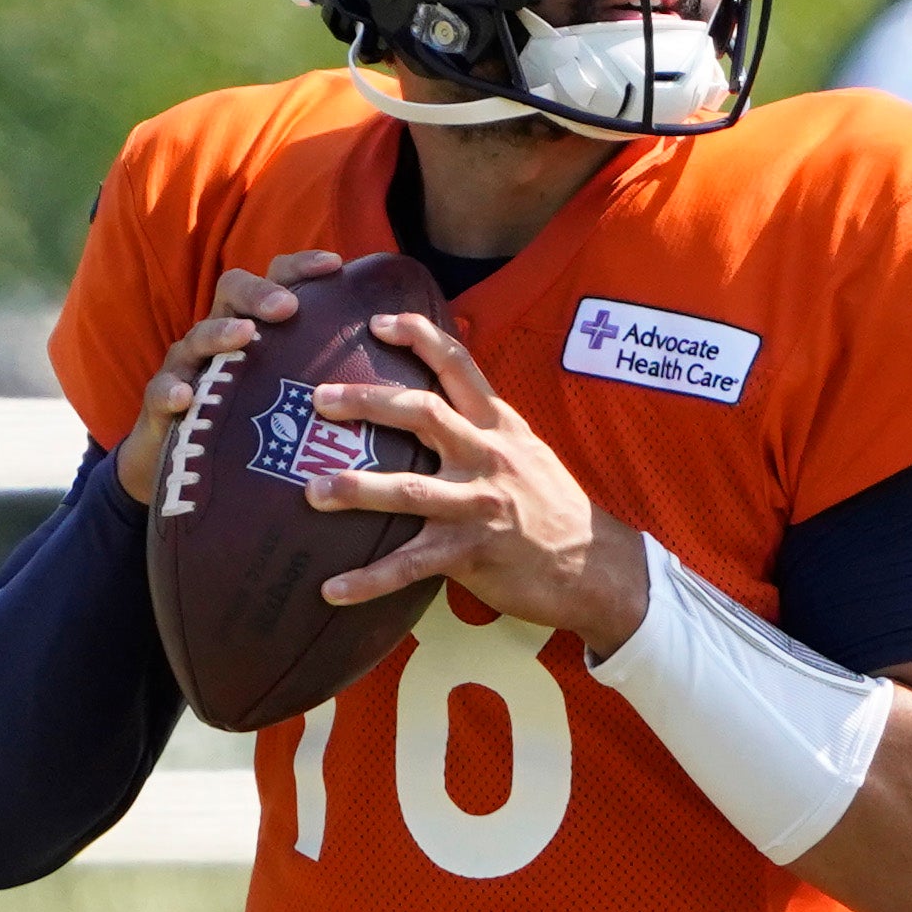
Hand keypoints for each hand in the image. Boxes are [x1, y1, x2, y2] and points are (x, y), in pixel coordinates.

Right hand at [111, 251, 343, 505]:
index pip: (276, 282)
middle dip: (259, 293)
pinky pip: (160, 391)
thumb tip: (393, 367)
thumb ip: (328, 376)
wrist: (186, 471)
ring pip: (197, 337)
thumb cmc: (251, 426)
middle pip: (231, 293)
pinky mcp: (160, 405)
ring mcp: (188, 367)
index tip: (334, 266)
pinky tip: (184, 397)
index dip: (301, 268)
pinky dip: (171, 390)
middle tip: (287, 308)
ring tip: (244, 336)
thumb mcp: (289, 396)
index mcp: (255, 327)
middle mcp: (219, 337)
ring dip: (220, 332)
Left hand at [306, 312, 649, 654]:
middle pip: (422, 413)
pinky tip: (331, 590)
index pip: (459, 366)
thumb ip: (482, 430)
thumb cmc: (555, 510)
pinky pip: (410, 566)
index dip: (419, 337)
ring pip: (409, 489)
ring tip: (312, 492)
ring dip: (355, 488)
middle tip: (319, 399)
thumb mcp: (527, 453)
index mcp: (500, 427)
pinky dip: (368, 579)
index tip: (377, 321)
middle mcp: (488, 457)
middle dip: (367, 402)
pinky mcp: (472, 553)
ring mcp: (479, 505)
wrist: (599, 567)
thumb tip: (434, 408)